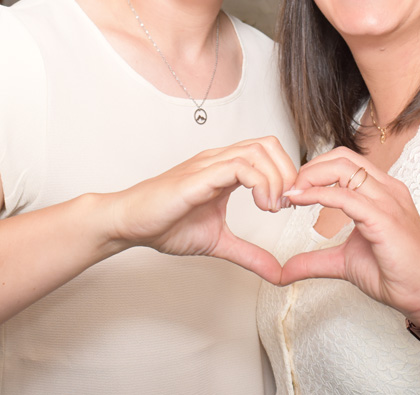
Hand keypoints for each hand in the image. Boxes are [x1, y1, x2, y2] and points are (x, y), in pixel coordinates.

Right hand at [103, 136, 296, 283]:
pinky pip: (238, 166)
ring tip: (272, 207)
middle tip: (286, 205)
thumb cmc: (166, 225)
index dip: (287, 174)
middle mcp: (219, 160)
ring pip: (257, 151)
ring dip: (275, 179)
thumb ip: (250, 254)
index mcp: (226, 169)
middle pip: (269, 144)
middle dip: (288, 173)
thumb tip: (278, 273)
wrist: (129, 225)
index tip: (290, 205)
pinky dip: (260, 184)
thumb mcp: (219, 242)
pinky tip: (260, 207)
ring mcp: (208, 165)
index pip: (268, 152)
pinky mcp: (199, 177)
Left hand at [279, 147, 419, 322]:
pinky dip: (318, 195)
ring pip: (343, 168)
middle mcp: (387, 190)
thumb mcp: (345, 262)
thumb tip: (284, 270)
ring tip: (291, 195)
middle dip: (309, 169)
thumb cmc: (398, 275)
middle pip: (341, 157)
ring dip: (310, 177)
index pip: (344, 162)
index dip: (315, 170)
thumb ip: (315, 260)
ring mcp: (388, 202)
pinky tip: (300, 202)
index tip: (292, 191)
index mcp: (382, 192)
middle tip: (287, 191)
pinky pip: (346, 196)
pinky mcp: (385, 220)